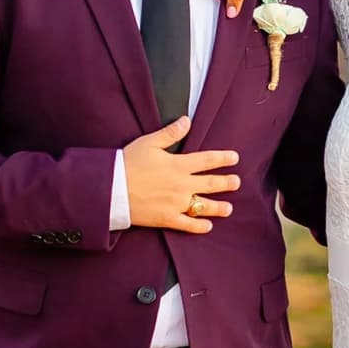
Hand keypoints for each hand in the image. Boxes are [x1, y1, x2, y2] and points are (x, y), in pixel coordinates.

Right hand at [122, 118, 240, 234]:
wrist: (111, 188)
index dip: (223, 158)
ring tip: (229, 208)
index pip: (207, 160)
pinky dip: (199, 226)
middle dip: (226, 183)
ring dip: (219, 207)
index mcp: (178, 165)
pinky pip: (187, 224)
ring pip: (203, 206)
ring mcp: (175, 203)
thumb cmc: (128, 162)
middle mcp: (181, 185)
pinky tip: (208, 226)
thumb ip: (170, 133)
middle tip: (237, 182)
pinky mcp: (166, 218)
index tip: (235, 158)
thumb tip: (187, 120)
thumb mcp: (149, 143)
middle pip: (210, 183)